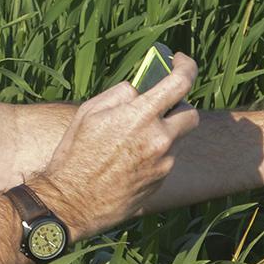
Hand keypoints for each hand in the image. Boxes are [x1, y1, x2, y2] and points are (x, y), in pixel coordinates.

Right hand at [31, 54, 201, 238]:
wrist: (72, 201)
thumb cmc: (75, 154)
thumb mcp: (88, 113)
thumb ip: (119, 95)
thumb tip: (139, 89)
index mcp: (140, 116)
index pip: (181, 82)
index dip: (186, 66)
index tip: (179, 61)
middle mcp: (159, 139)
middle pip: (191, 113)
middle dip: (179, 106)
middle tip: (160, 107)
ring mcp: (163, 164)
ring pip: (177, 138)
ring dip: (163, 132)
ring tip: (131, 141)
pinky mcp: (161, 182)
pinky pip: (166, 159)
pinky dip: (154, 154)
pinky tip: (128, 162)